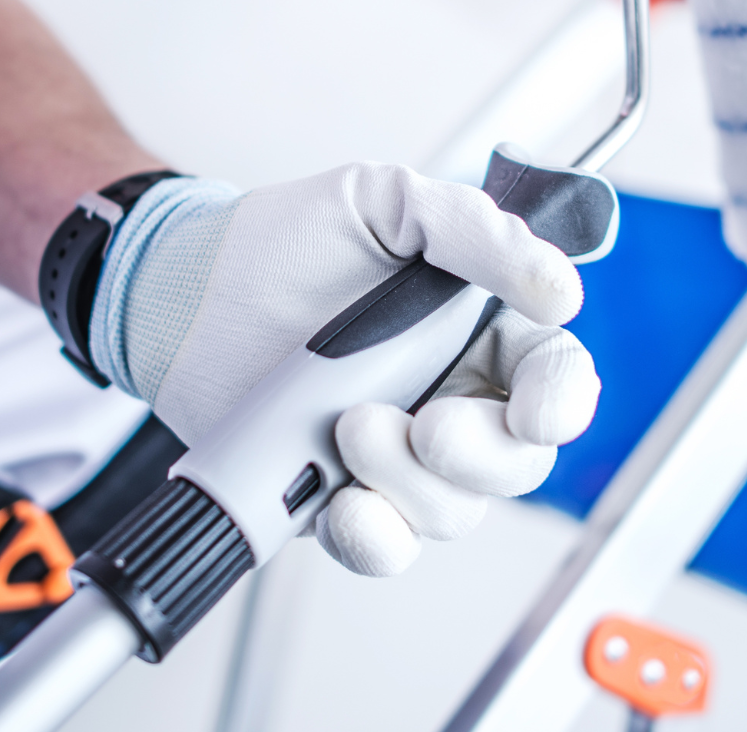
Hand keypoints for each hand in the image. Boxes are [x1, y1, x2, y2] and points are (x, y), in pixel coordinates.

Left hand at [88, 162, 599, 574]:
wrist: (184, 292)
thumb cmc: (284, 240)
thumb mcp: (384, 201)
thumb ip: (475, 231)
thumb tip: (561, 286)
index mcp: (477, 329)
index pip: (556, 376)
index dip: (562, 401)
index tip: (536, 410)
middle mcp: (450, 397)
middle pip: (518, 463)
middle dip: (481, 456)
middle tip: (425, 425)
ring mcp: (397, 456)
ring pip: (452, 510)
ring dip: (408, 481)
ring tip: (347, 428)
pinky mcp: (340, 497)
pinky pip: (383, 546)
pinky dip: (372, 538)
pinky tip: (342, 506)